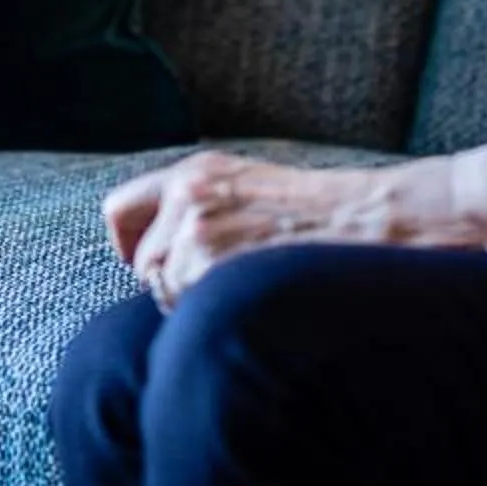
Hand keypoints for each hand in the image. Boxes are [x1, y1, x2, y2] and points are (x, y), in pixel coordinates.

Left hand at [101, 152, 397, 308]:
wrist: (367, 219)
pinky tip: (249, 297)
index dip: (127, 245)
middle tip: (220, 285)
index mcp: (196, 171)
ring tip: (244, 287)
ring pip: (162, 289)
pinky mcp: (210, 261)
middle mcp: (188, 192)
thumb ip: (201, 208)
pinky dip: (209, 314)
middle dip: (171, 283)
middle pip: (142, 262)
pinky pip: (185, 308)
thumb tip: (160, 255)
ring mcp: (197, 227)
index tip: (145, 264)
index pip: (119, 209)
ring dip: (191, 302)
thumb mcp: (250, 191)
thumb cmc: (318, 216)